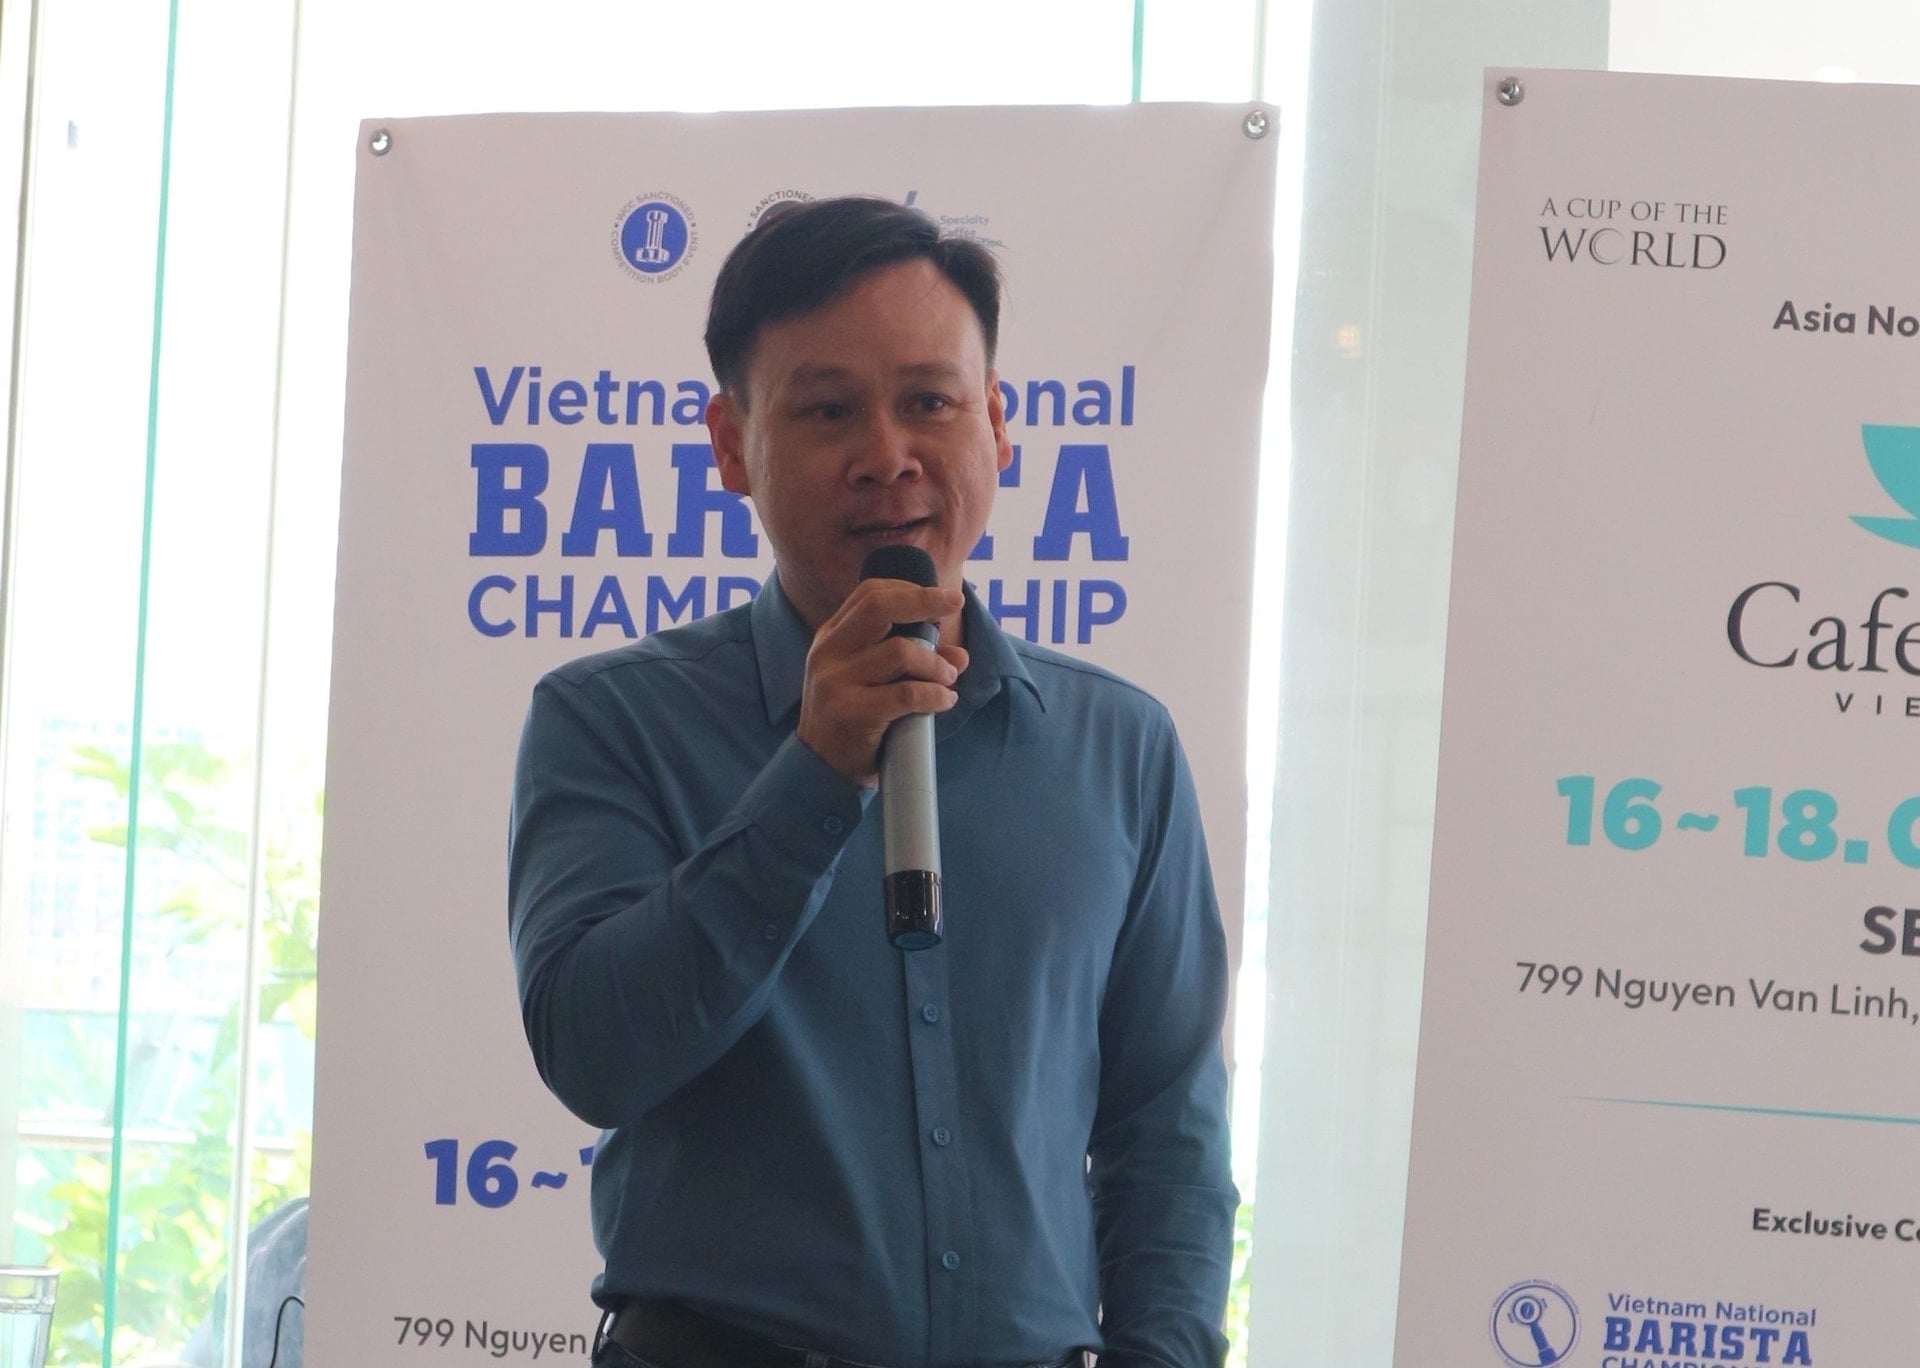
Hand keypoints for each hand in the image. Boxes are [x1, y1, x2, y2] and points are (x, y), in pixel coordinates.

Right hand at [797, 578, 967, 785]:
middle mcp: (828, 652)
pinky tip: (945, 701)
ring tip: (949, 678)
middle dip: (924, 601)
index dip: (910, 589)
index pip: (869, 593)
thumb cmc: (853, 720)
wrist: (819, 770)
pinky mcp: (850, 713)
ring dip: (936, 664)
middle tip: (955, 603)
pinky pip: (905, 694)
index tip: (943, 596)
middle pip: (879, 606)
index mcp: (831, 637)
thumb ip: (914, 664)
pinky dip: (934, 695)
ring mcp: (836, 682)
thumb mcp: (876, 683)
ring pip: (900, 652)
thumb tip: (960, 657)